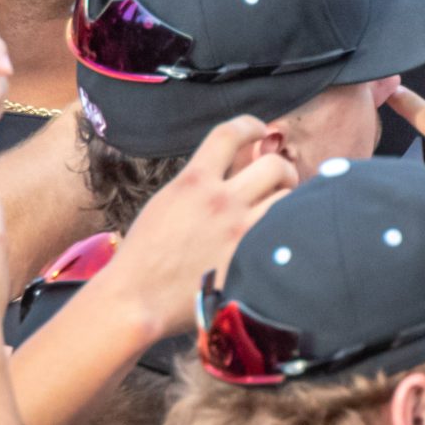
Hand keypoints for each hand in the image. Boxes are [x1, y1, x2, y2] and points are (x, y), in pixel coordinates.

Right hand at [93, 116, 299, 335]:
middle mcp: (221, 201)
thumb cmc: (143, 255)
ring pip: (287, 200)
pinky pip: (284, 235)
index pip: (230, 133)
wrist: (136, 299)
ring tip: (282, 212)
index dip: (250, 125)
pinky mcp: (250, 261)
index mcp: (194, 182)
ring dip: (288, 202)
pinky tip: (280, 238)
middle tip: (280, 182)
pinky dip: (285, 232)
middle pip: (273, 164)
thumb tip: (229, 173)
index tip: (259, 130)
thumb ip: (198, 185)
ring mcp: (240, 232)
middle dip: (282, 169)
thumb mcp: (166, 204)